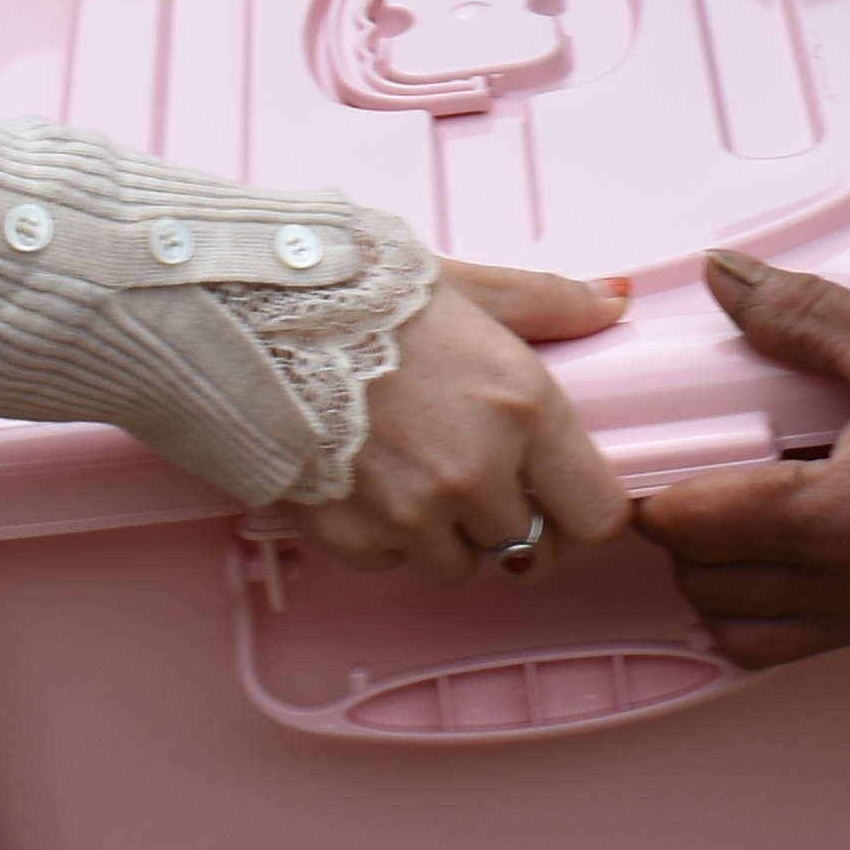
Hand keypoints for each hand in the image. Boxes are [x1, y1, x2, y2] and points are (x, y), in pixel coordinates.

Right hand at [284, 258, 631, 580]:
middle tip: (481, 484)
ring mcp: (412, 513)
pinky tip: (363, 480)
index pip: (598, 514)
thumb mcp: (459, 283)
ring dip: (447, 536)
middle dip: (514, 526)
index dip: (582, 510)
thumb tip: (609, 298)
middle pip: (532, 552)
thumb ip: (544, 300)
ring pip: (460, 566)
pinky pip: (393, 565)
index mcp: (520, 405)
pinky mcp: (353, 539)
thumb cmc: (350, 293)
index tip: (561, 496)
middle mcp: (475, 471)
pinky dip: (385, 538)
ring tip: (413, 474)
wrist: (240, 316)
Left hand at [637, 250, 849, 665]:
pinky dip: (781, 610)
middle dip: (687, 539)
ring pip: (752, 633)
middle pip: (709, 587)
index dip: (657, 494)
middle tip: (697, 480)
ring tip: (744, 521)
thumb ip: (801, 314)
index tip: (650, 464)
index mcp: (835, 519)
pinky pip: (812, 642)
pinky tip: (802, 551)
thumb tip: (729, 277)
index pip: (694, 527)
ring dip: (729, 585)